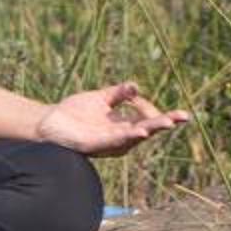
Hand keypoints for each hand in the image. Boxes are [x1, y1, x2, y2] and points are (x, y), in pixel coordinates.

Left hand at [32, 80, 190, 157]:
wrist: (47, 124)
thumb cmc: (73, 113)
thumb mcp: (100, 99)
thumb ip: (118, 94)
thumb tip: (136, 86)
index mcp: (122, 126)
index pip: (147, 120)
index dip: (157, 112)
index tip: (155, 102)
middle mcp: (119, 137)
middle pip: (147, 130)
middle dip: (165, 122)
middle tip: (183, 116)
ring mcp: (109, 142)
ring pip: (134, 137)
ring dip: (151, 129)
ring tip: (167, 122)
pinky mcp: (96, 145)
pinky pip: (116, 141)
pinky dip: (129, 136)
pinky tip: (141, 132)